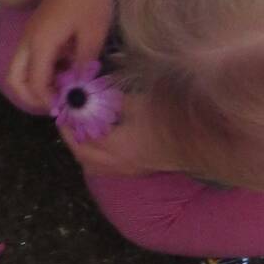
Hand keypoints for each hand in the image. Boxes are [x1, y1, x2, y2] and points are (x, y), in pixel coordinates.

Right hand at [6, 0, 115, 113]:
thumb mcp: (93, 35)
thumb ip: (83, 65)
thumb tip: (78, 86)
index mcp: (40, 43)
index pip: (35, 83)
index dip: (49, 101)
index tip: (68, 108)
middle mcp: (28, 39)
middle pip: (15, 77)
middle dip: (32, 96)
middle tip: (58, 104)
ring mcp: (31, 32)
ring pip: (21, 66)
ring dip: (37, 81)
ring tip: (66, 86)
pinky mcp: (38, 27)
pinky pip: (31, 56)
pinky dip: (43, 68)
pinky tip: (69, 67)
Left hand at [64, 91, 179, 178]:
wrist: (199, 142)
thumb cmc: (169, 118)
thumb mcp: (138, 103)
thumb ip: (112, 99)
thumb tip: (93, 92)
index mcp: (117, 146)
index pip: (82, 135)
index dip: (70, 119)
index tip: (63, 103)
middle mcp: (118, 164)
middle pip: (82, 154)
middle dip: (69, 135)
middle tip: (66, 117)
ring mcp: (127, 170)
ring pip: (92, 165)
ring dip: (81, 148)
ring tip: (79, 128)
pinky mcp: (136, 171)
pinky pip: (104, 168)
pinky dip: (94, 155)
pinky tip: (98, 139)